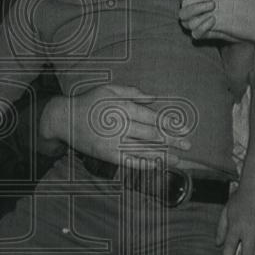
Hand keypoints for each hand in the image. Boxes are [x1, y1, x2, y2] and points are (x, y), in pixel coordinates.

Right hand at [40, 84, 190, 166]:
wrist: (65, 119)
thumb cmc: (90, 101)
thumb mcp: (109, 89)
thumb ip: (132, 93)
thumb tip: (154, 97)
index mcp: (121, 107)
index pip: (151, 117)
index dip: (169, 124)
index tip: (183, 128)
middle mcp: (119, 126)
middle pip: (151, 135)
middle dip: (172, 141)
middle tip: (188, 145)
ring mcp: (113, 142)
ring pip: (143, 150)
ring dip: (163, 155)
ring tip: (179, 159)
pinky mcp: (107, 155)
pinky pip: (130, 161)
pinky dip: (145, 163)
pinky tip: (157, 165)